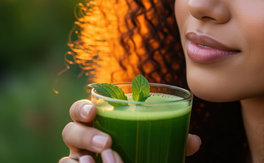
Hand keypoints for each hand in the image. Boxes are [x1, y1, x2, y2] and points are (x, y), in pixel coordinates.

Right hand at [58, 100, 201, 162]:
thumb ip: (172, 139)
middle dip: (84, 134)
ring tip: (100, 157)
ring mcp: (79, 158)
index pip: (83, 110)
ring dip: (80, 155)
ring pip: (68, 153)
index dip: (82, 108)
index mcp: (101, 122)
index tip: (93, 111)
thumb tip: (195, 141)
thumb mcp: (157, 143)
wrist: (136, 160)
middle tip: (107, 142)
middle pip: (71, 129)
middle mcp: (84, 139)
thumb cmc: (143, 151)